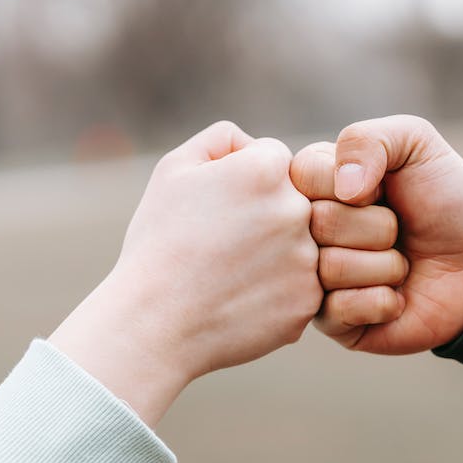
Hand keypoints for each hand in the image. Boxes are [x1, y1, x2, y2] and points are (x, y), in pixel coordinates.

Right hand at [50, 121, 321, 424]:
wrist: (153, 322)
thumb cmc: (158, 243)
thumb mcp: (174, 170)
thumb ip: (222, 140)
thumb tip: (254, 143)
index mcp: (267, 169)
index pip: (274, 160)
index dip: (241, 184)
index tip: (216, 211)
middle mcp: (297, 209)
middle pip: (293, 201)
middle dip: (263, 218)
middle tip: (221, 246)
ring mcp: (307, 259)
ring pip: (299, 245)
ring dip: (272, 256)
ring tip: (227, 275)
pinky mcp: (308, 302)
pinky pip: (300, 287)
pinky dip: (274, 293)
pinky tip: (238, 300)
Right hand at [291, 115, 462, 354]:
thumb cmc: (445, 199)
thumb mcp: (415, 144)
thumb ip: (368, 139)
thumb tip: (342, 188)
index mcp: (314, 184)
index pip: (303, 175)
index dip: (353, 183)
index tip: (382, 189)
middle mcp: (306, 231)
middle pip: (318, 223)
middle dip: (377, 226)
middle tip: (398, 230)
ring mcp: (315, 277)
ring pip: (330, 268)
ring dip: (385, 265)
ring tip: (400, 262)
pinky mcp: (332, 321)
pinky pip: (339, 310)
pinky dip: (381, 301)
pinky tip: (395, 297)